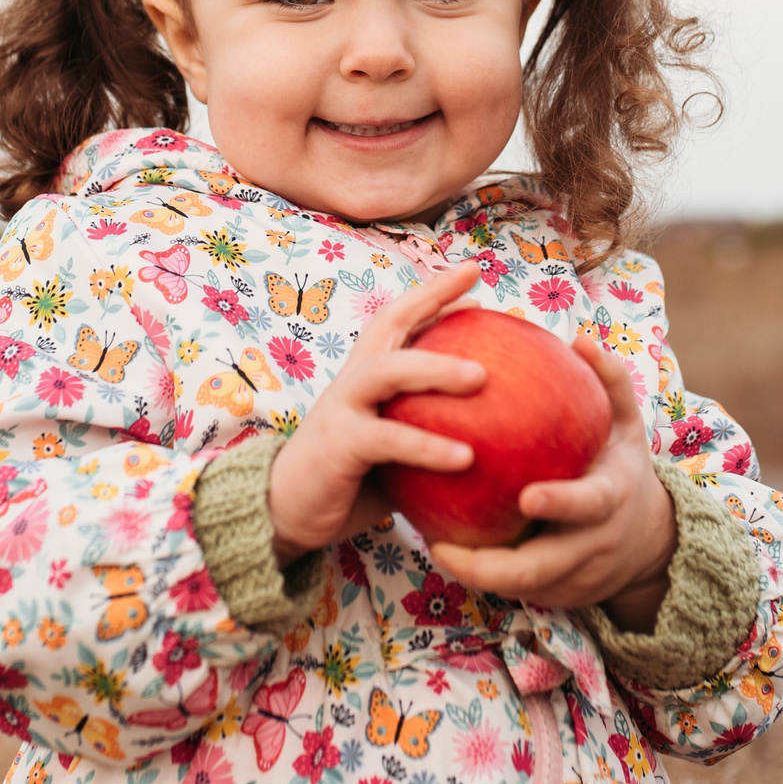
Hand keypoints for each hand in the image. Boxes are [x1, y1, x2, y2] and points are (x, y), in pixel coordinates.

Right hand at [267, 263, 485, 562]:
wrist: (285, 513)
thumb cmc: (350, 481)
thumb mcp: (395, 451)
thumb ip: (430, 432)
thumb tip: (498, 433)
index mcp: (366, 374)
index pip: (399, 318)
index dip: (433, 291)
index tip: (473, 271)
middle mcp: (352, 380)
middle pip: (390, 324)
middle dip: (432, 301)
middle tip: (484, 300)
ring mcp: (342, 408)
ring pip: (389, 371)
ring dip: (436, 370)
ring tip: (483, 377)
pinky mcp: (340, 444)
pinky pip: (390, 440)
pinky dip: (428, 446)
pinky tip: (466, 458)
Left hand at [427, 338, 677, 625]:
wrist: (649, 542)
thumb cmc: (622, 466)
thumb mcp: (627, 425)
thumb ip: (609, 383)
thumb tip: (580, 339)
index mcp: (611, 500)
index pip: (587, 506)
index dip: (560, 503)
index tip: (525, 495)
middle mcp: (595, 546)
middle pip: (542, 569)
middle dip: (492, 567)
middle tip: (443, 546)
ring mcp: (576, 579)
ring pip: (520, 589)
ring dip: (476, 576)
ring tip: (434, 547)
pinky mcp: (559, 598)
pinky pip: (516, 591)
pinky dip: (483, 577)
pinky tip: (445, 550)